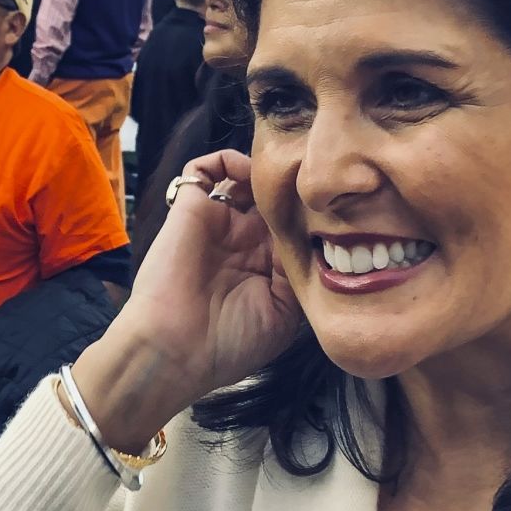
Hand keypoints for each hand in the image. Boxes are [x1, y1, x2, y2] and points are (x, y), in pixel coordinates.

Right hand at [73, 149, 303, 450]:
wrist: (174, 351)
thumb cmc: (228, 343)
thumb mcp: (284, 314)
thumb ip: (300, 270)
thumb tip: (315, 235)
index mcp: (266, 266)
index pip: (295, 225)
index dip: (313, 213)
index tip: (335, 208)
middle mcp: (244, 241)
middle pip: (274, 197)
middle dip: (294, 187)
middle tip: (312, 181)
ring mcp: (218, 223)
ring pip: (243, 177)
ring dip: (264, 170)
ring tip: (280, 174)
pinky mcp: (190, 209)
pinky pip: (202, 168)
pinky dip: (224, 160)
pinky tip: (245, 172)